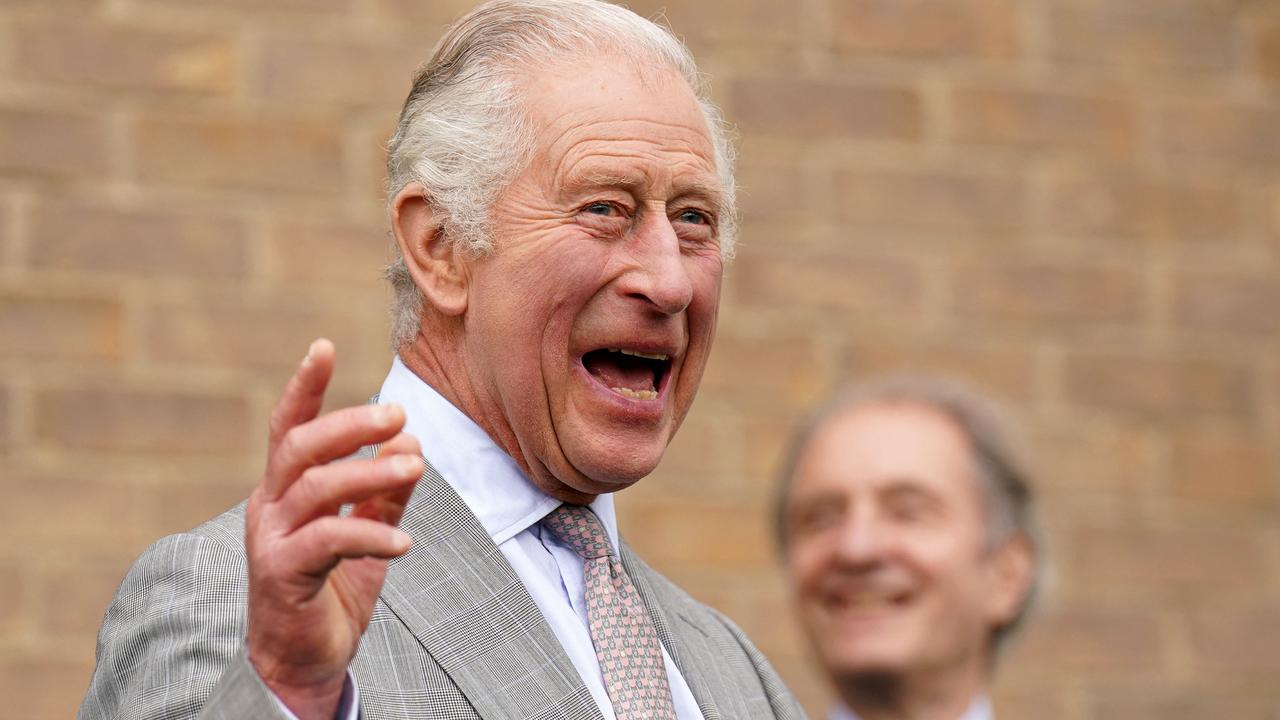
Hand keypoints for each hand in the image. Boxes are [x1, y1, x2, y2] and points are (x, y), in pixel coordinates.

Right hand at [244, 339, 422, 718]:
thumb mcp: (366, 535)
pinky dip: (371, 533)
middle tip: (398, 414)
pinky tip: (404, 541)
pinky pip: (329, 540)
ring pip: (317, 487)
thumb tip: (408, 442)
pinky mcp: (281, 575)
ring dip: (371, 472)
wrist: (304, 662)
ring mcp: (269, 540)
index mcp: (284, 491)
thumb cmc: (330, 593)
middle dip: (349, 424)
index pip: (288, 428)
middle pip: (299, 446)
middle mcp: (268, 507)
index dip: (304, 386)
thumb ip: (383, 492)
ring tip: (416, 468)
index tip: (324, 346)